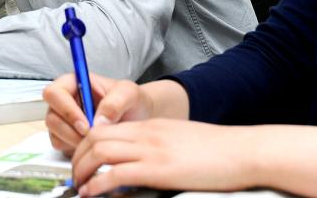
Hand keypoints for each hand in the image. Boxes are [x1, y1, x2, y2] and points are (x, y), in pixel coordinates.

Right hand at [44, 73, 150, 153]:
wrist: (137, 117)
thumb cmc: (131, 101)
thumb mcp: (129, 93)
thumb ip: (114, 102)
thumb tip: (98, 120)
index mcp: (73, 83)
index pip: (54, 93)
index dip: (66, 109)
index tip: (86, 124)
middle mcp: (64, 100)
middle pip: (51, 116)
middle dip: (70, 130)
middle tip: (91, 136)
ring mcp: (63, 119)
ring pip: (54, 132)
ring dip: (74, 140)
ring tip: (96, 140)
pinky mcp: (65, 136)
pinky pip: (60, 145)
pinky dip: (74, 149)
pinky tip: (92, 144)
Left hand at [71, 119, 255, 195]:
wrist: (241, 151)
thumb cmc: (216, 150)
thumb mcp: (178, 139)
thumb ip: (155, 145)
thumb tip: (139, 162)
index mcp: (149, 126)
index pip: (105, 127)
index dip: (86, 143)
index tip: (81, 159)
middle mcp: (145, 133)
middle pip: (95, 136)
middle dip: (78, 156)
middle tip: (75, 174)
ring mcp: (151, 150)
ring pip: (100, 151)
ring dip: (82, 170)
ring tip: (79, 185)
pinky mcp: (158, 169)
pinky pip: (116, 173)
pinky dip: (98, 184)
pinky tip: (93, 193)